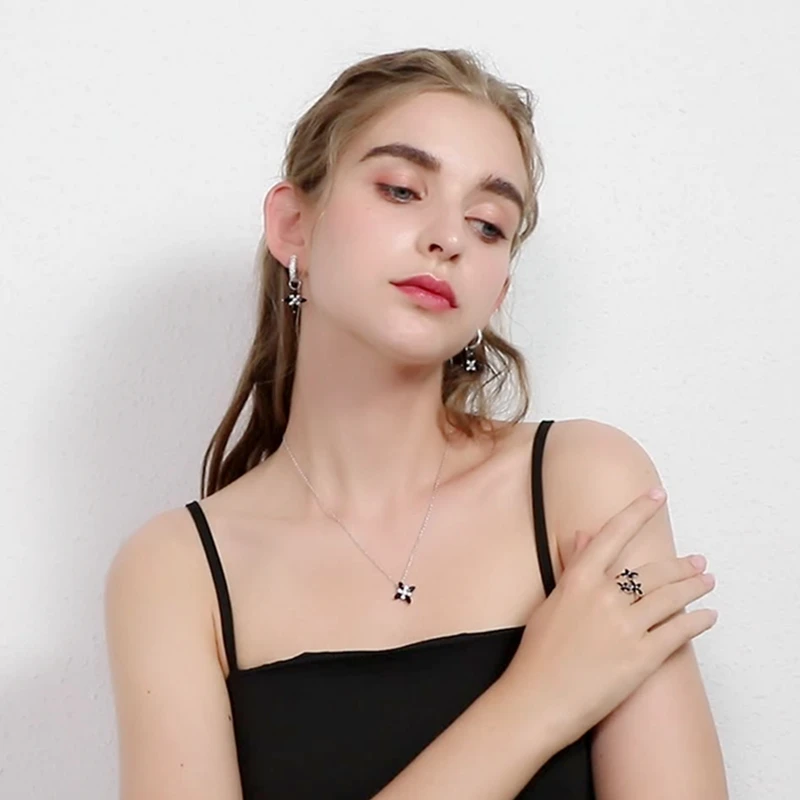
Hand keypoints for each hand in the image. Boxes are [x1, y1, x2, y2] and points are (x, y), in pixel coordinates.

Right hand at [501, 489, 716, 750]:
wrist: (537, 698)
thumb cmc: (538, 652)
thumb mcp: (551, 601)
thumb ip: (572, 567)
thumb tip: (584, 536)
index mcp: (578, 580)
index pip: (614, 534)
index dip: (637, 511)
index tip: (656, 495)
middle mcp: (604, 597)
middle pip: (653, 570)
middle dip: (681, 564)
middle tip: (698, 561)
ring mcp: (624, 627)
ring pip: (670, 597)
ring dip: (694, 588)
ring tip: (707, 581)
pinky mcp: (641, 658)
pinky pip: (678, 632)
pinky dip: (697, 622)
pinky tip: (707, 616)